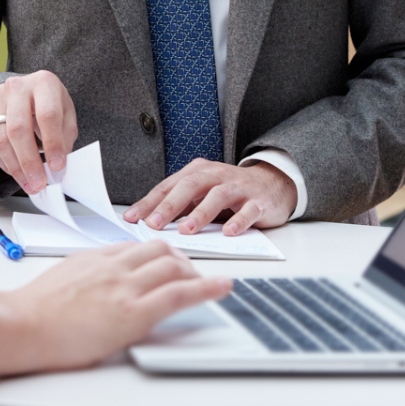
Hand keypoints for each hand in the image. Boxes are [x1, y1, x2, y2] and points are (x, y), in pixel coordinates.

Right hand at [0, 70, 78, 195]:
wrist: (26, 92)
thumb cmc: (49, 105)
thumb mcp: (66, 116)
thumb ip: (64, 139)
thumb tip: (56, 167)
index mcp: (43, 82)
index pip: (47, 115)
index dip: (52, 143)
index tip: (57, 166)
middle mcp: (16, 86)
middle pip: (18, 129)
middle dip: (29, 161)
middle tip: (39, 183)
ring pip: (0, 139)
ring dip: (15, 167)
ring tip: (29, 183)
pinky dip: (3, 163)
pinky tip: (16, 172)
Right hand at [0, 242, 231, 378]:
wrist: (19, 327)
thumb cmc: (28, 313)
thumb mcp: (56, 283)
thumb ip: (78, 278)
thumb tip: (86, 287)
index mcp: (92, 257)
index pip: (134, 246)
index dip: (156, 253)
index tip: (166, 260)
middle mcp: (113, 264)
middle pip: (159, 249)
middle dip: (180, 259)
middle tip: (190, 271)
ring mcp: (125, 286)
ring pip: (174, 265)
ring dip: (194, 272)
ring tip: (207, 282)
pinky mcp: (134, 311)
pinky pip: (182, 294)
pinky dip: (208, 288)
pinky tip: (224, 288)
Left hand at [123, 159, 295, 235]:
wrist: (273, 183)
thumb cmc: (230, 192)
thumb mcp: (202, 194)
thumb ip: (181, 206)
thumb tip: (150, 224)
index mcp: (197, 172)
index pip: (168, 186)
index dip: (149, 202)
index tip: (131, 218)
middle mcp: (216, 175)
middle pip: (189, 186)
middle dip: (169, 205)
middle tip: (154, 224)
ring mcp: (238, 187)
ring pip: (217, 196)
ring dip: (200, 213)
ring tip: (187, 230)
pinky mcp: (258, 201)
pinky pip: (247, 211)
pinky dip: (238, 221)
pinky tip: (228, 233)